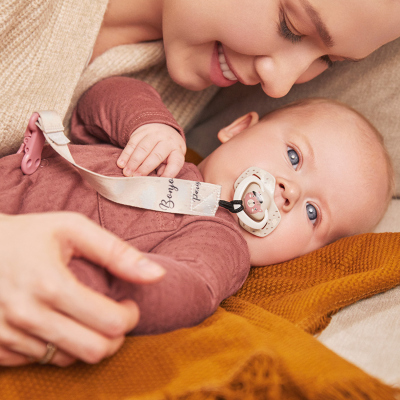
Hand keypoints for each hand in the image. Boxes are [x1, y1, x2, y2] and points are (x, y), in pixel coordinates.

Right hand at [0, 212, 164, 365]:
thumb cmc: (29, 234)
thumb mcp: (73, 229)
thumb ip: (117, 252)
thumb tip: (157, 275)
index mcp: (50, 285)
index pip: (110, 324)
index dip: (130, 316)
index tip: (128, 304)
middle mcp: (27, 316)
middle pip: (94, 351)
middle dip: (116, 336)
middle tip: (115, 316)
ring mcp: (7, 335)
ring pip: (68, 360)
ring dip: (87, 341)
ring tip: (86, 316)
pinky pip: (40, 362)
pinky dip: (59, 347)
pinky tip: (60, 323)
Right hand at [117, 123, 185, 177]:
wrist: (162, 128)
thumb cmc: (167, 151)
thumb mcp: (171, 159)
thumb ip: (165, 169)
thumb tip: (157, 179)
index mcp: (177, 150)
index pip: (175, 162)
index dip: (169, 173)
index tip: (161, 182)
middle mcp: (167, 140)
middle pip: (156, 155)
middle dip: (144, 168)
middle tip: (136, 178)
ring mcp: (154, 134)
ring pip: (142, 148)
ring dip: (133, 162)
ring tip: (127, 173)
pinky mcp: (141, 132)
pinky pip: (132, 143)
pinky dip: (125, 154)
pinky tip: (121, 163)